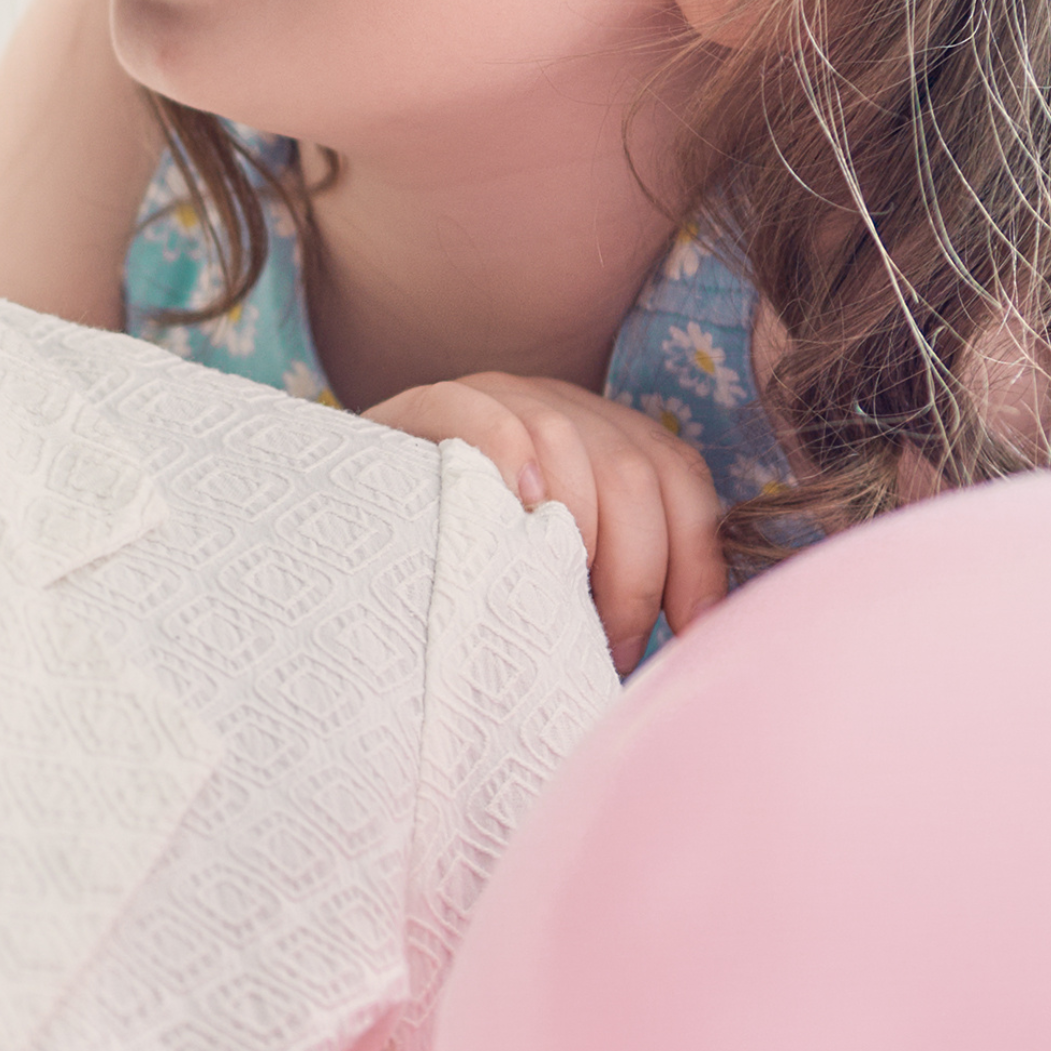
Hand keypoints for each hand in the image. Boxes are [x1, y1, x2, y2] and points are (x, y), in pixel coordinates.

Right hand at [364, 371, 720, 670]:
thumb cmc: (470, 568)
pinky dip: (515, 460)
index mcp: (610, 439)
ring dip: (581, 535)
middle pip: (637, 473)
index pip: (680, 481)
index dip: (699, 559)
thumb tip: (684, 654)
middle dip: (636, 573)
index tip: (692, 634)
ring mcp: (501, 396)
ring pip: (574, 445)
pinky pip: (488, 416)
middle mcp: (567, 407)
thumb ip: (609, 584)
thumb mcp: (554, 570)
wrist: (352, 519)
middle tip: (606, 647)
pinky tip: (521, 511)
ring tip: (559, 603)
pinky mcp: (433, 401)